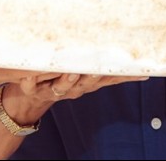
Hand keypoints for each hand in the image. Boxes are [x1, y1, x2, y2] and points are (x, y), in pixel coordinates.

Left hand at [20, 73, 148, 101]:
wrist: (28, 101)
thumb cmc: (60, 81)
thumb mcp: (83, 76)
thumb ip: (103, 70)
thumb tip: (135, 64)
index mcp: (85, 84)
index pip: (107, 79)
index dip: (122, 76)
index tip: (137, 70)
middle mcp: (72, 89)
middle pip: (86, 84)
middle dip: (93, 77)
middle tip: (99, 68)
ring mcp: (52, 90)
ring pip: (62, 87)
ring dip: (67, 80)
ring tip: (71, 72)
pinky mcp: (31, 89)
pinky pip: (30, 86)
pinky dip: (30, 79)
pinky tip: (29, 73)